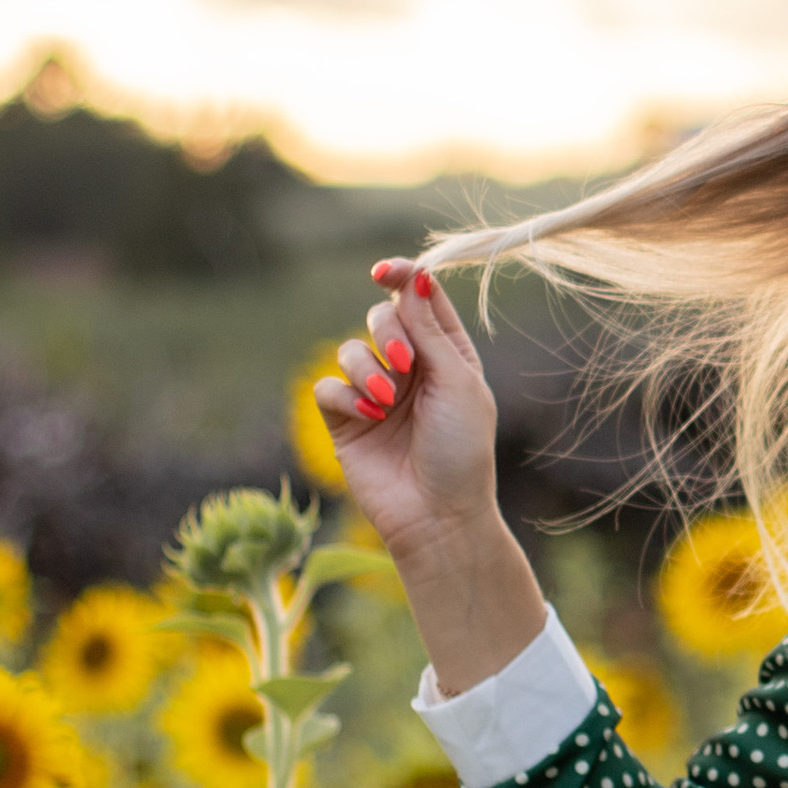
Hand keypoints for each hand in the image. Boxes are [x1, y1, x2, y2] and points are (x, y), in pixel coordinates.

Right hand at [310, 263, 546, 688]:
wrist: (437, 515)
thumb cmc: (461, 451)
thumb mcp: (456, 382)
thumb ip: (430, 330)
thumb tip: (416, 275)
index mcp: (447, 354)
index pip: (420, 299)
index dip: (403, 277)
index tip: (385, 272)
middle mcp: (409, 369)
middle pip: (382, 316)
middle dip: (389, 332)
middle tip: (406, 365)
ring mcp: (374, 393)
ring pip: (349, 349)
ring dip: (365, 367)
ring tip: (386, 401)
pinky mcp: (344, 420)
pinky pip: (327, 387)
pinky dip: (345, 396)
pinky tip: (367, 417)